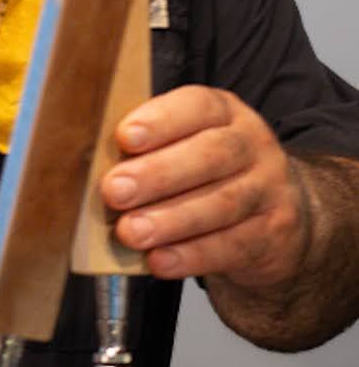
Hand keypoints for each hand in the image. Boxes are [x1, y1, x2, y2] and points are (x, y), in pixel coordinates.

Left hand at [105, 86, 307, 287]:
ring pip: (222, 202)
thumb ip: (144, 154)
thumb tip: (88, 171)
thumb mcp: (184, 151)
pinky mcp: (273, 233)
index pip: (198, 106)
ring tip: (131, 232)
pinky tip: (160, 261)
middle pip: (211, 154)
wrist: (278, 220)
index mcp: (223, 115)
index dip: (161, 120)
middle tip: (114, 191)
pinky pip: (232, 245)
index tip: (125, 137)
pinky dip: (191, 255)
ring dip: (170, 220)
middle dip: (157, 173)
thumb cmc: (208, 179)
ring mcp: (268, 189)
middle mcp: (252, 146)